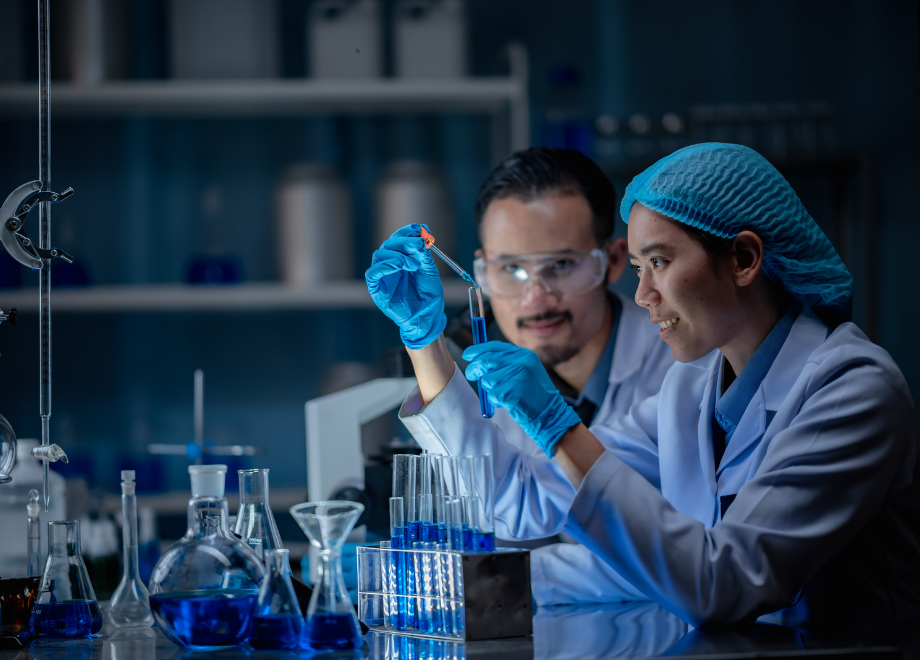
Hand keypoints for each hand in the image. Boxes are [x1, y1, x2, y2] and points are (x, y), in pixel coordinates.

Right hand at [366, 224, 445, 349]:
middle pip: (388, 244)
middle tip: (418, 244)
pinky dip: (384, 266)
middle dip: (403, 241)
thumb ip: (424, 254)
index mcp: (402, 259)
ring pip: (379, 255)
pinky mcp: (376, 289)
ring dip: (397, 255)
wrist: (427, 316)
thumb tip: (422, 233)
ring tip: (413, 264)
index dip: (406, 232)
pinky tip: (399, 267)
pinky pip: (372, 273)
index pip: (398, 239)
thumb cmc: (429, 296)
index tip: (419, 229)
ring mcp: (383, 277)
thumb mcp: (429, 270)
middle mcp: (390, 266)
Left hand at [463, 341, 580, 457]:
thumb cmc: (533, 394)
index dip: (478, 350)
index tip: (467, 354)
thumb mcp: (525, 371)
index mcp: (524, 355)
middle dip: (474, 368)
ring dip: (490, 389)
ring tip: (504, 394)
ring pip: (487, 380)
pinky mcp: (513, 393)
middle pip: (486, 361)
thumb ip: (506, 363)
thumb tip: (479, 359)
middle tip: (471, 375)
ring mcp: (518, 377)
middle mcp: (521, 362)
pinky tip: (507, 402)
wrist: (550, 413)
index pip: (495, 347)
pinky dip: (495, 401)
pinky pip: (492, 395)